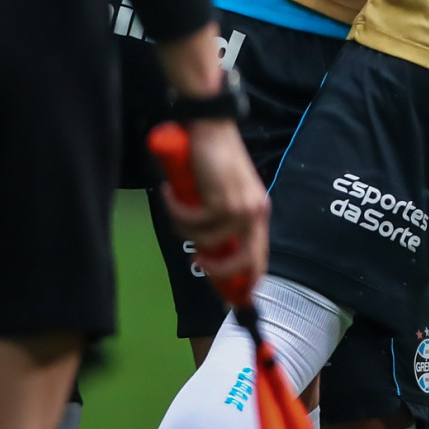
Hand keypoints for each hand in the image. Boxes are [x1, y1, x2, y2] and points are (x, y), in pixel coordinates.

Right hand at [165, 117, 270, 287]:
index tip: (229, 301)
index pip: (258, 257)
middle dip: (218, 273)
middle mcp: (255, 212)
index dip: (244, 282)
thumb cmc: (212, 161)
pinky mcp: (222, 199)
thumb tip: (207, 254)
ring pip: (208, 241)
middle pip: (245, 262)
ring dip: (184, 228)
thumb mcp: (221, 196)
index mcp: (258, 212)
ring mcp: (241, 207)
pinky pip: (191, 222)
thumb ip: (220, 222)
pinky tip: (170, 193)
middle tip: (196, 261)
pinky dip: (175, 211)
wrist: (211, 128)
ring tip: (177, 206)